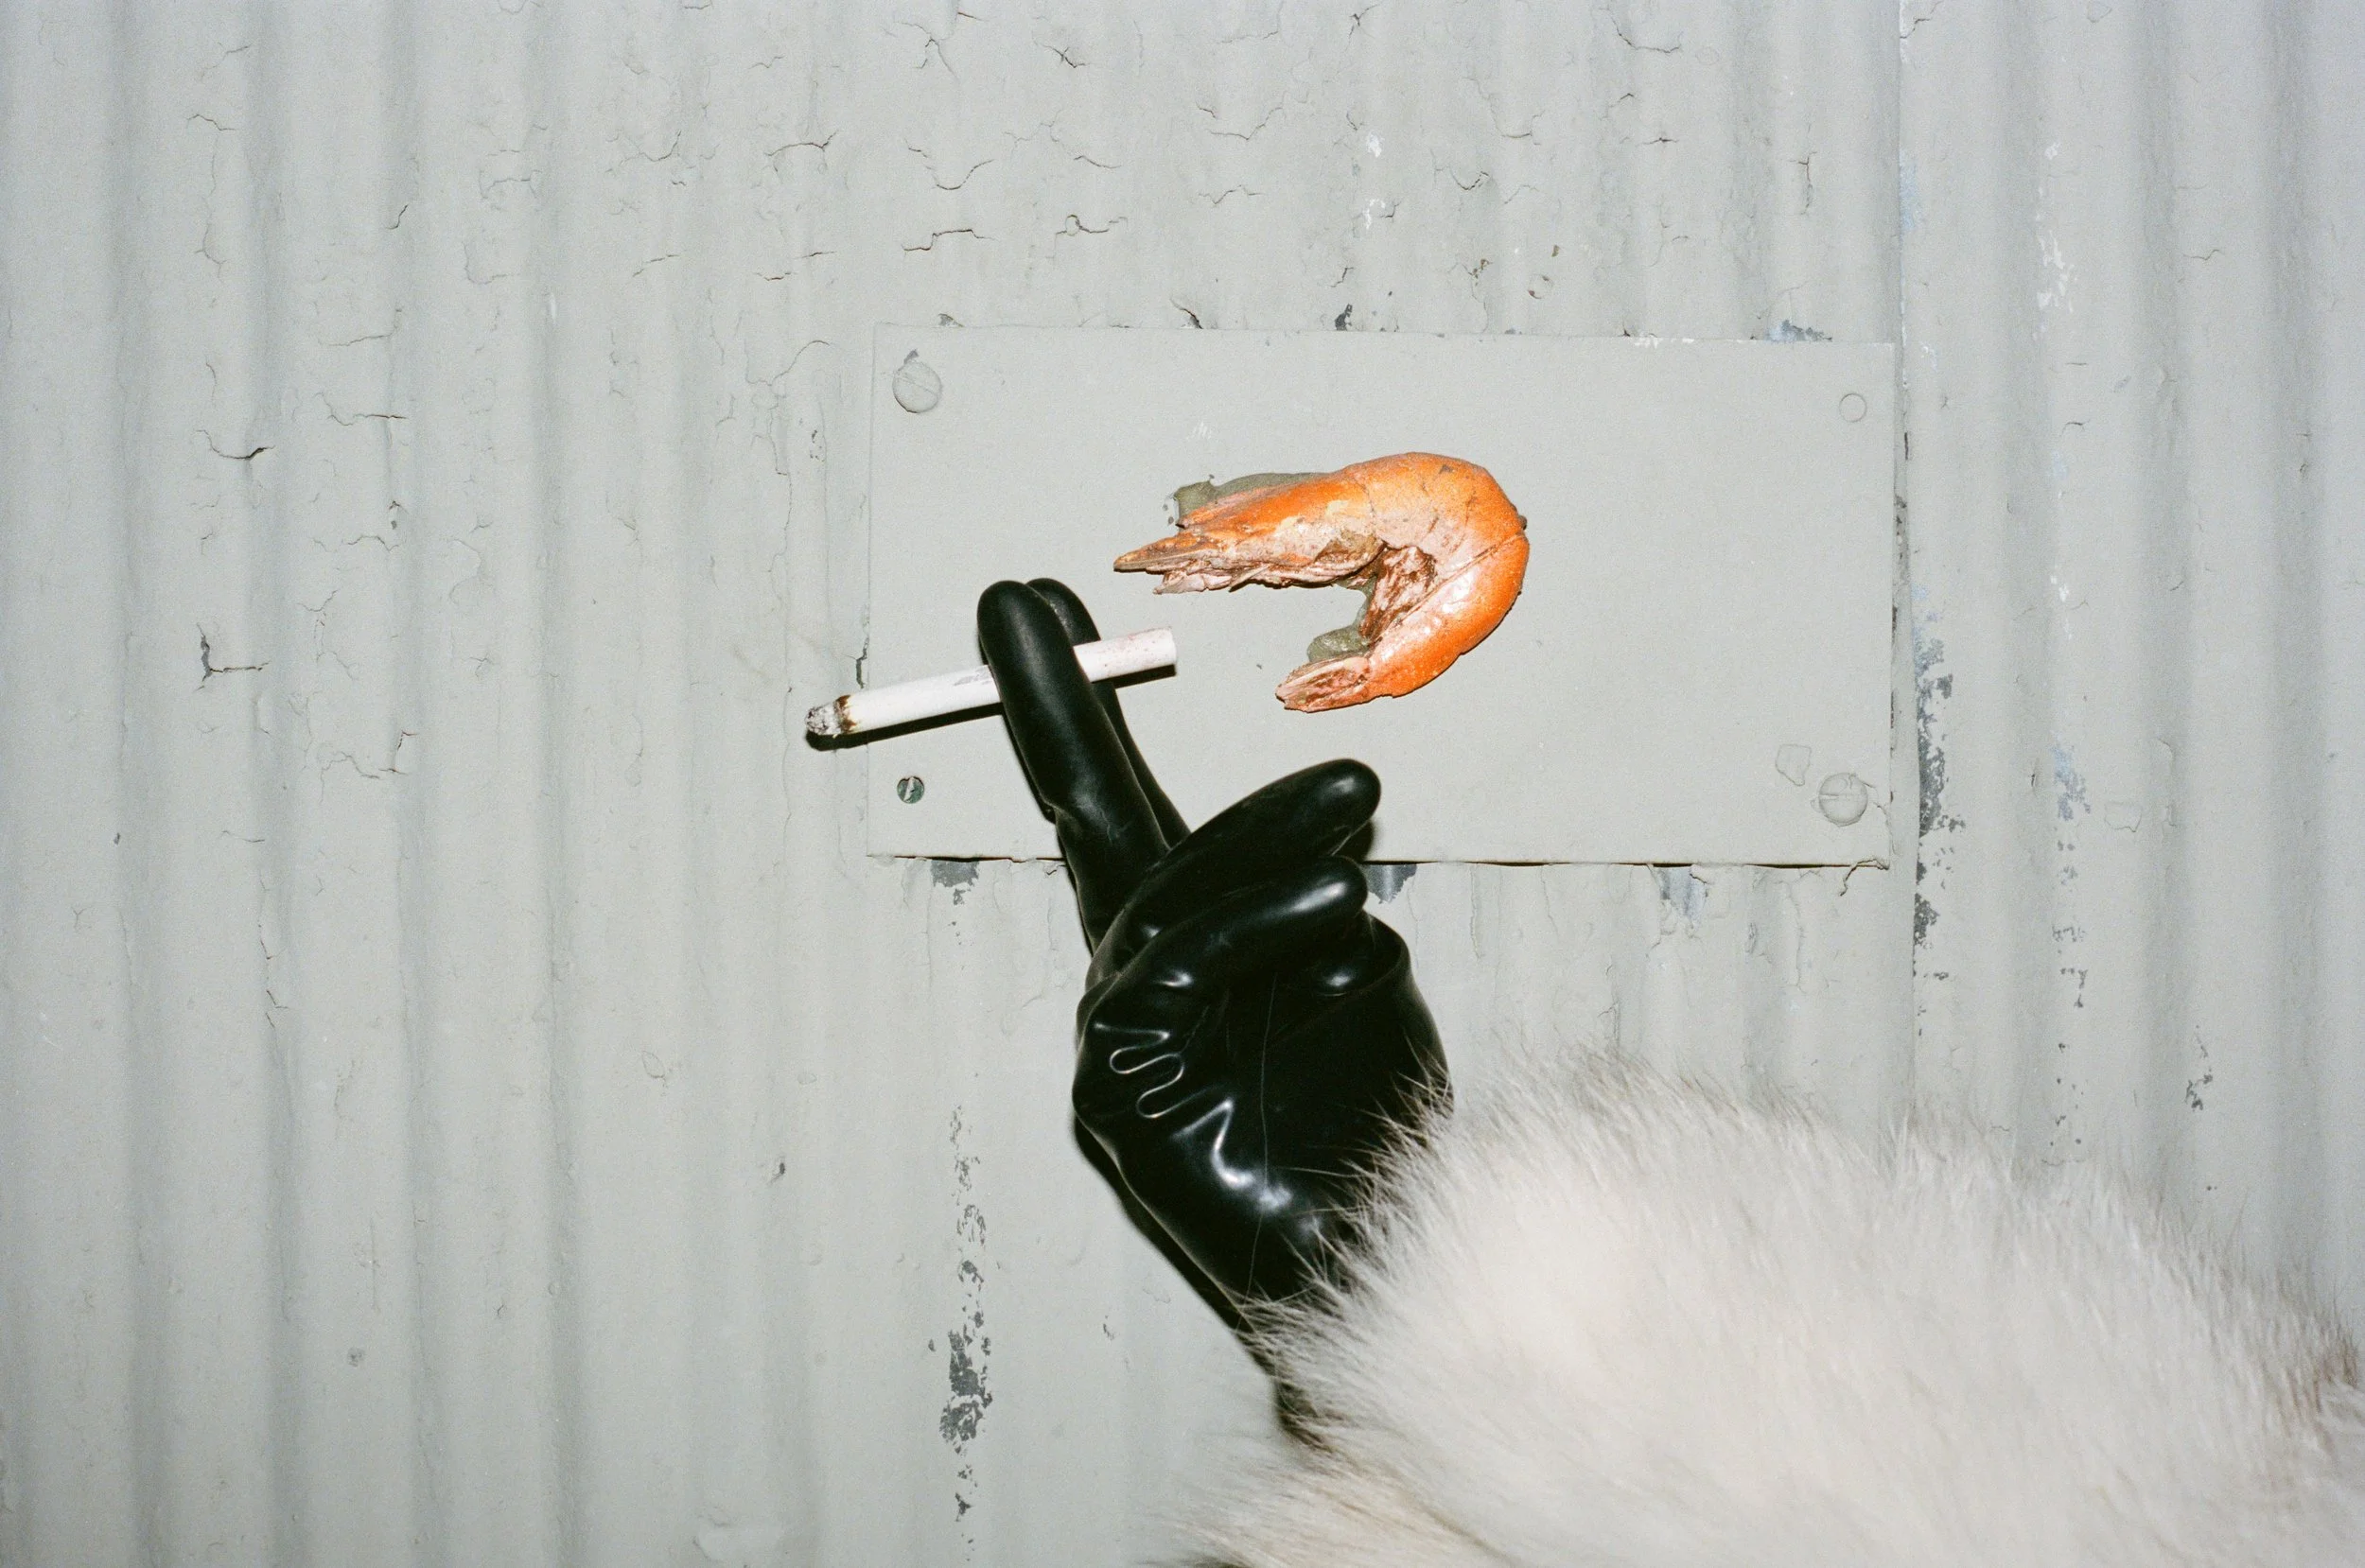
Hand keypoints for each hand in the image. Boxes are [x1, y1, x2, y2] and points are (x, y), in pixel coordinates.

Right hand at [978, 578, 1448, 1306]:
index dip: (1068, 707)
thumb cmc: (1365, 1125)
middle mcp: (1135, 988)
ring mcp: (1118, 1051)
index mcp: (1185, 946)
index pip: (1117, 809)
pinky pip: (1177, 986)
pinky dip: (1259, 937)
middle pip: (1095, 835)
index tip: (1033, 605)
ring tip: (1354, 804)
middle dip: (1058, 713)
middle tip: (1036, 612)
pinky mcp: (1122, 1108)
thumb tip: (1320, 818)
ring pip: (1161, 910)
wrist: (1380, 1262)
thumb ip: (1318, 894)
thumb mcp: (1360, 976)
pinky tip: (1343, 919)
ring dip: (1258, 846)